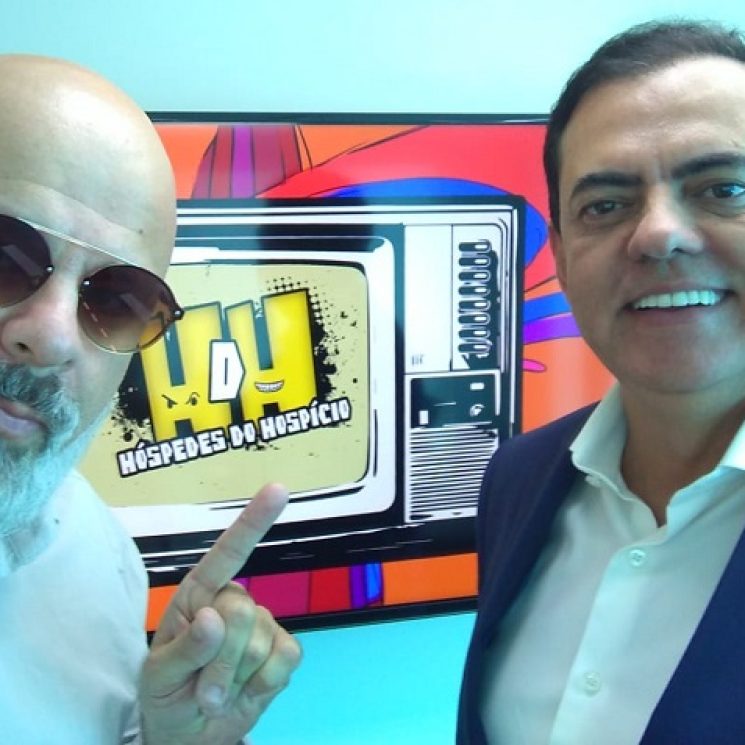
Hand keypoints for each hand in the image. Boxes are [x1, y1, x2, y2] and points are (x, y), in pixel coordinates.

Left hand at [139, 483, 301, 744]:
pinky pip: (286, 658)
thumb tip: (214, 617)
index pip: (227, 553)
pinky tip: (247, 690)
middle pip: (242, 612)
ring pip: (262, 643)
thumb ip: (183, 650)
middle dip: (219, 662)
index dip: (254, 522)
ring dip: (235, 681)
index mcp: (199, 595)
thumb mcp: (158, 677)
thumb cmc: (166, 695)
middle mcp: (234, 601)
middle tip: (201, 692)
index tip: (279, 490)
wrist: (191, 735)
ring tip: (216, 696)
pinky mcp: (283, 651)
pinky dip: (263, 685)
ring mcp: (263, 625)